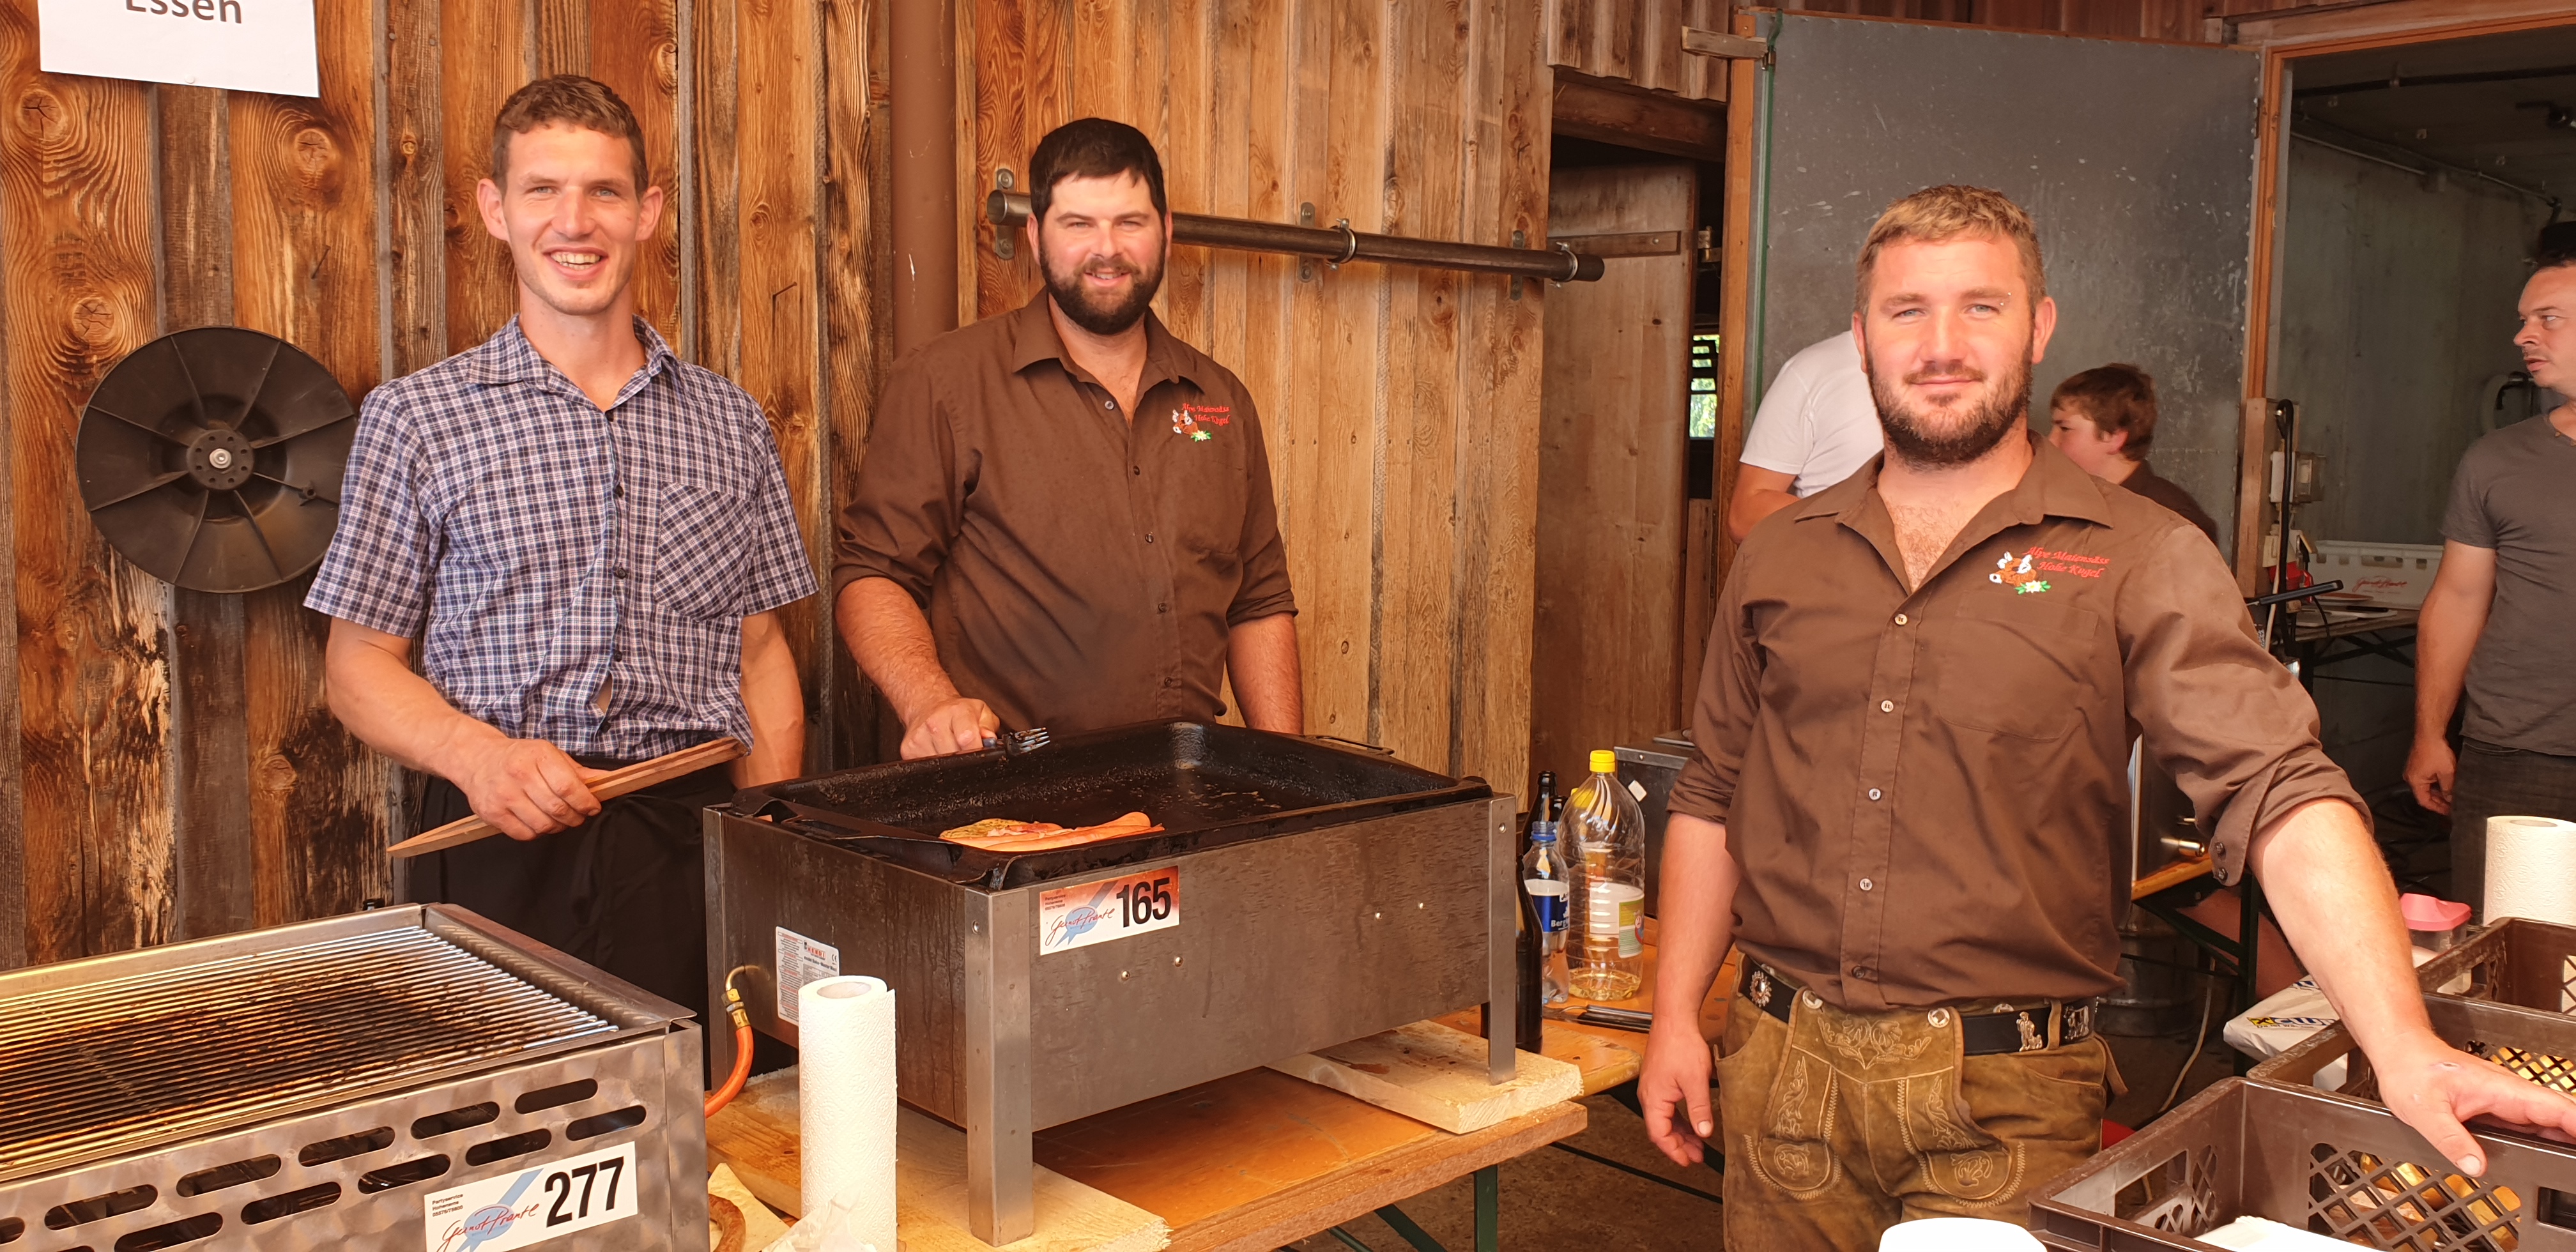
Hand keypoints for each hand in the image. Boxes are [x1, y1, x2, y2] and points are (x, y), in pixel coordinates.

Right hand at [458, 738, 607, 839]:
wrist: (479, 759)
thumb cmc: (520, 758)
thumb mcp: (550, 755)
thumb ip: (578, 771)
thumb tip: (606, 781)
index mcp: (538, 756)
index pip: (568, 787)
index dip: (585, 802)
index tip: (592, 807)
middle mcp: (519, 774)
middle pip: (557, 808)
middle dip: (574, 817)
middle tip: (577, 815)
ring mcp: (503, 795)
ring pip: (542, 824)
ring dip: (557, 827)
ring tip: (558, 819)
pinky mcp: (492, 813)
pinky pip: (524, 834)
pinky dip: (537, 833)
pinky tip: (538, 822)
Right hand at [901, 697, 999, 759]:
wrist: (928, 705)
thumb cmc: (956, 712)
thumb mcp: (980, 712)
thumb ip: (988, 726)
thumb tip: (989, 740)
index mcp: (957, 712)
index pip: (967, 738)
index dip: (976, 750)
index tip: (980, 753)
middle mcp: (935, 722)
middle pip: (954, 756)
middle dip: (964, 759)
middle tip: (965, 751)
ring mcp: (919, 737)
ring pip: (940, 765)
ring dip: (949, 764)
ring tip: (951, 750)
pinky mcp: (908, 749)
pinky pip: (926, 768)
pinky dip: (935, 766)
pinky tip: (937, 753)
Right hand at [1638, 1019, 1717, 1166]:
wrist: (1674, 1020)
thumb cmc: (1680, 1045)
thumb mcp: (1696, 1081)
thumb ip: (1700, 1109)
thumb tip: (1704, 1133)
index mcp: (1653, 1099)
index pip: (1660, 1135)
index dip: (1674, 1151)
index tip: (1687, 1161)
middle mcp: (1649, 1096)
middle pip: (1661, 1129)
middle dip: (1680, 1145)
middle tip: (1697, 1156)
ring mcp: (1653, 1088)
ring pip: (1665, 1119)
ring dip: (1681, 1132)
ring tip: (1698, 1143)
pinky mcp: (1660, 1081)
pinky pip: (1668, 1108)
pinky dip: (1680, 1119)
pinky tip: (1693, 1122)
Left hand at [2372, 1033, 2575, 1175]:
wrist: (2399, 1053)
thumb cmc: (2410, 1073)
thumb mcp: (2424, 1111)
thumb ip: (2451, 1139)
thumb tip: (2476, 1166)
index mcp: (2501, 1090)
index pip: (2554, 1106)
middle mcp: (2509, 1093)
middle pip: (2559, 1113)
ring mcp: (2505, 1100)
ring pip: (2547, 1119)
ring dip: (2567, 1135)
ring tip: (2572, 1161)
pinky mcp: (2497, 1107)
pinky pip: (2530, 1123)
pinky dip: (2548, 1136)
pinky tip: (2554, 1151)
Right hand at [2405, 735, 2456, 814]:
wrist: (2430, 734)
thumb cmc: (2435, 752)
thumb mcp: (2446, 773)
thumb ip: (2448, 789)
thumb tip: (2451, 799)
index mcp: (2415, 782)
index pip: (2425, 801)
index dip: (2437, 808)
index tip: (2449, 812)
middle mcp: (2411, 777)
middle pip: (2424, 795)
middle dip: (2438, 801)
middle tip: (2452, 806)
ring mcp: (2413, 771)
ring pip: (2426, 787)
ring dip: (2438, 792)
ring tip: (2451, 796)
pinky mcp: (2417, 765)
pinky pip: (2426, 779)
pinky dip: (2435, 784)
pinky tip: (2445, 785)